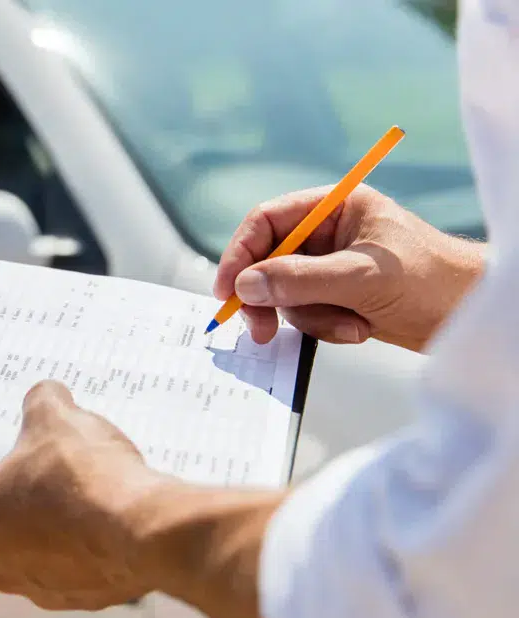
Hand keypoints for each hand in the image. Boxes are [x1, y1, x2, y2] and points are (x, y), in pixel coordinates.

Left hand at [0, 381, 164, 610]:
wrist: (141, 528)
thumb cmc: (81, 473)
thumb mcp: (55, 416)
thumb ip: (41, 402)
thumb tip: (46, 397)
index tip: (10, 446)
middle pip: (3, 518)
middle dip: (26, 492)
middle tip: (54, 462)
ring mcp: (39, 589)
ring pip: (42, 546)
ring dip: (60, 522)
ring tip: (90, 489)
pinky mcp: (81, 600)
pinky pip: (80, 565)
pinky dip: (91, 544)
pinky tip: (112, 517)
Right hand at [215, 185, 485, 351]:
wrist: (471, 315)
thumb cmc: (432, 281)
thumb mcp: (360, 277)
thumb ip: (299, 279)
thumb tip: (246, 285)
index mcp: (336, 207)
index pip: (268, 221)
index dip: (241, 253)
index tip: (228, 290)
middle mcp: (330, 233)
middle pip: (269, 261)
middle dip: (270, 296)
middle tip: (261, 329)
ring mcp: (332, 266)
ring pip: (286, 293)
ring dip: (310, 317)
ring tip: (349, 325)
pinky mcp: (339, 296)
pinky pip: (306, 313)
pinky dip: (326, 327)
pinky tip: (359, 328)